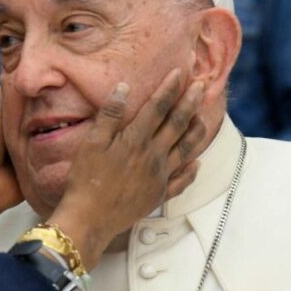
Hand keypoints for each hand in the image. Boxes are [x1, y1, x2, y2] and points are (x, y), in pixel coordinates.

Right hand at [50, 69, 204, 269]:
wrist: (90, 218)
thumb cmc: (85, 180)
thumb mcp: (92, 142)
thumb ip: (110, 115)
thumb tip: (124, 88)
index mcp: (136, 140)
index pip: (158, 107)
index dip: (170, 88)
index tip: (180, 73)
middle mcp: (153, 155)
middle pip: (177, 124)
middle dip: (190, 102)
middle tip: (201, 86)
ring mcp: (159, 176)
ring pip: (186, 149)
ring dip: (197, 131)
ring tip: (204, 118)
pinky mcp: (158, 195)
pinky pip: (182, 181)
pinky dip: (192, 171)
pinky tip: (197, 164)